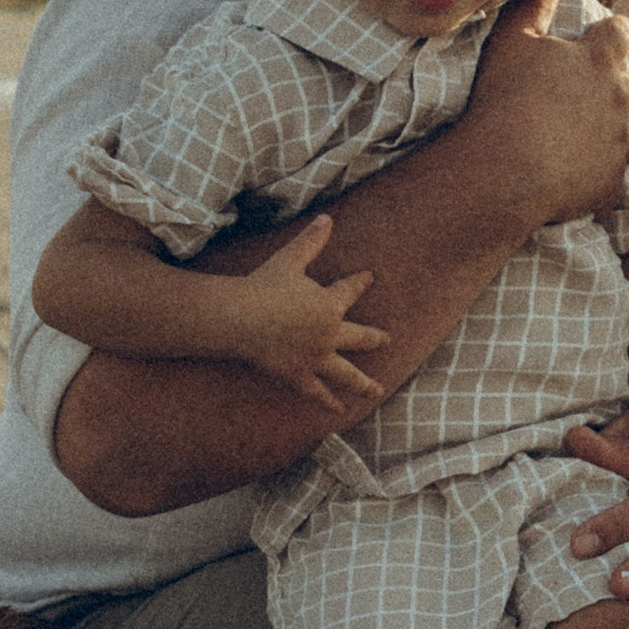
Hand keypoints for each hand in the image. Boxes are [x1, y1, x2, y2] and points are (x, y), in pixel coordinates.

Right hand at [230, 217, 385, 417]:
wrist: (241, 318)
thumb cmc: (264, 285)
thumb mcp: (290, 259)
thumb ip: (311, 241)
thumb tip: (327, 218)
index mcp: (330, 304)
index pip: (351, 290)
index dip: (361, 282)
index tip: (369, 278)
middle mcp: (329, 335)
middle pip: (360, 337)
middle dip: (375, 337)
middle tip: (387, 339)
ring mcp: (316, 358)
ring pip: (347, 374)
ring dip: (363, 383)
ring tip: (376, 390)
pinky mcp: (298, 376)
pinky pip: (317, 392)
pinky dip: (328, 401)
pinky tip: (339, 411)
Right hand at [464, 0, 628, 228]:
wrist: (501, 171)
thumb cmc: (504, 100)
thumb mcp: (509, 41)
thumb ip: (532, 8)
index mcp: (598, 60)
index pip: (621, 32)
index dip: (610, 33)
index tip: (596, 40)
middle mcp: (618, 98)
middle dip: (613, 86)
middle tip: (579, 96)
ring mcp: (619, 143)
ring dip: (613, 131)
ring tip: (579, 139)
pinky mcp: (612, 181)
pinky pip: (615, 175)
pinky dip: (600, 173)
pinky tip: (574, 175)